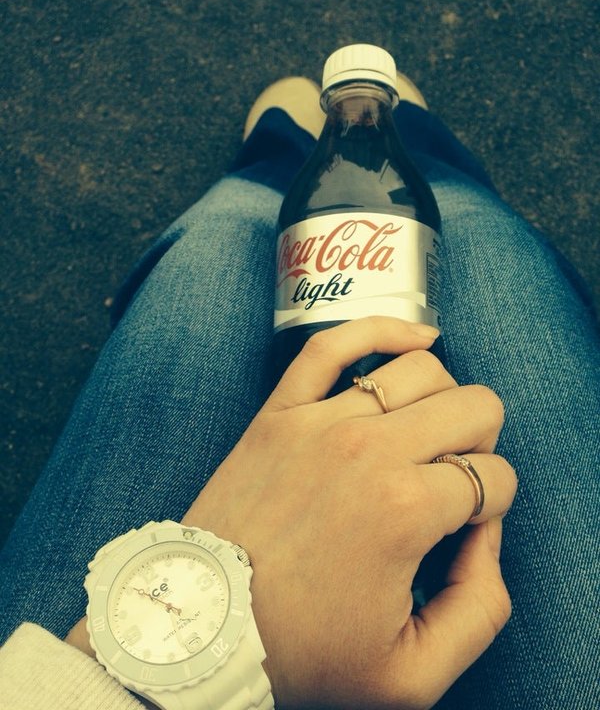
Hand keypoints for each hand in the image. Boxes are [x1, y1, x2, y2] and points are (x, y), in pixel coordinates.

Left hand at [67, 317, 516, 708]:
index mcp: (407, 510)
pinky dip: (382, 327)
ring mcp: (320, 421)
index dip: (491, 504)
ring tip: (430, 430)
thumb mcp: (413, 672)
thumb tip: (486, 531)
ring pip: (421, 370)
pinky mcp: (281, 411)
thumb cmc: (302, 652)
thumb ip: (481, 606)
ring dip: (444, 397)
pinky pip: (335, 343)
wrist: (207, 631)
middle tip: (454, 478)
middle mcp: (369, 450)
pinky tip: (416, 337)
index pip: (495, 477)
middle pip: (473, 408)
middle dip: (481, 442)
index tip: (462, 527)